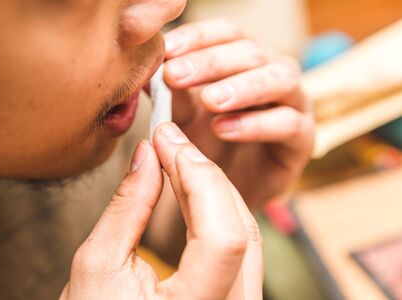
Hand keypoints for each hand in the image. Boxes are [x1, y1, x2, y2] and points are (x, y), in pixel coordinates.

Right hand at [60, 123, 262, 299]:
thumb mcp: (97, 266)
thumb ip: (126, 208)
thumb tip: (146, 156)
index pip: (224, 236)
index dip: (199, 177)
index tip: (167, 141)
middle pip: (240, 226)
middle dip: (202, 173)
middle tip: (169, 141)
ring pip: (245, 230)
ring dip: (210, 186)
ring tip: (175, 157)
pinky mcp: (233, 295)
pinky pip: (236, 241)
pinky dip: (212, 207)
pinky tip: (188, 185)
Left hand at [164, 19, 314, 206]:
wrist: (228, 189)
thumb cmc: (207, 144)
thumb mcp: (183, 117)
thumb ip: (171, 94)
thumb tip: (147, 70)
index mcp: (245, 60)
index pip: (227, 33)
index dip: (198, 36)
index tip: (166, 50)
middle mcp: (273, 73)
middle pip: (251, 52)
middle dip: (211, 62)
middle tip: (175, 75)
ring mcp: (294, 103)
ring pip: (280, 79)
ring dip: (242, 86)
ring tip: (209, 101)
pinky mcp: (302, 138)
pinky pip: (289, 123)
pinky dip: (256, 124)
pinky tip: (224, 130)